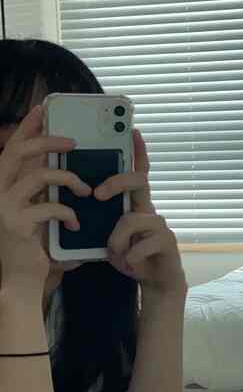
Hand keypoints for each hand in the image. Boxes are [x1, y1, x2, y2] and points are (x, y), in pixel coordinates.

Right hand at [0, 103, 89, 295]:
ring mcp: (4, 207)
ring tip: (85, 189)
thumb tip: (64, 164)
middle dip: (46, 140)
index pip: (12, 147)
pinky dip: (67, 212)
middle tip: (73, 141)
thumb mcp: (35, 211)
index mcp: (2, 185)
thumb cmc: (30, 246)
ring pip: (37, 176)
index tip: (43, 109)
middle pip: (17, 152)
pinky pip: (48, 207)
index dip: (26, 126)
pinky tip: (75, 223)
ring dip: (67, 178)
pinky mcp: (16, 225)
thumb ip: (43, 189)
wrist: (19, 281)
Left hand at [95, 129, 186, 296]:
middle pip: (139, 182)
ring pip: (132, 219)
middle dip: (116, 182)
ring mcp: (160, 225)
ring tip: (117, 254)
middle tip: (97, 194)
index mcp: (135, 206)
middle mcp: (149, 210)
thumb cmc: (131, 256)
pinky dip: (130, 256)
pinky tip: (130, 264)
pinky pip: (141, 243)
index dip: (138, 152)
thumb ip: (102, 221)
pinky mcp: (167, 242)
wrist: (156, 283)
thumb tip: (84, 208)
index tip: (133, 131)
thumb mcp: (110, 237)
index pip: (138, 173)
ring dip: (117, 240)